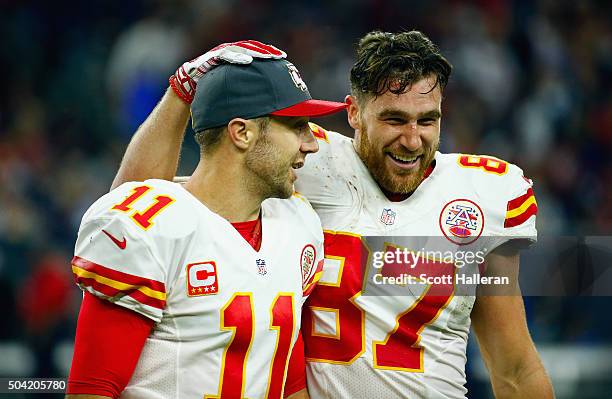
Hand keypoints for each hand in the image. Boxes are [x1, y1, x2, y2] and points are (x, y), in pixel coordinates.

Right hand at [169, 40, 285, 102]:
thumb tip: (267, 99)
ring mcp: (219, 54)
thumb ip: (247, 89)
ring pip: (240, 49)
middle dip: (265, 52)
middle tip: (278, 56)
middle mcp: (230, 53)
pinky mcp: (210, 58)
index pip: (256, 53)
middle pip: (251, 48)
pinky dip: (237, 58)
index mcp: (237, 59)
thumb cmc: (215, 93)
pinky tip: (248, 61)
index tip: (283, 58)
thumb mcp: (235, 91)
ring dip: (254, 52)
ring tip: (267, 56)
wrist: (190, 91)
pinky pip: (225, 55)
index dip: (269, 54)